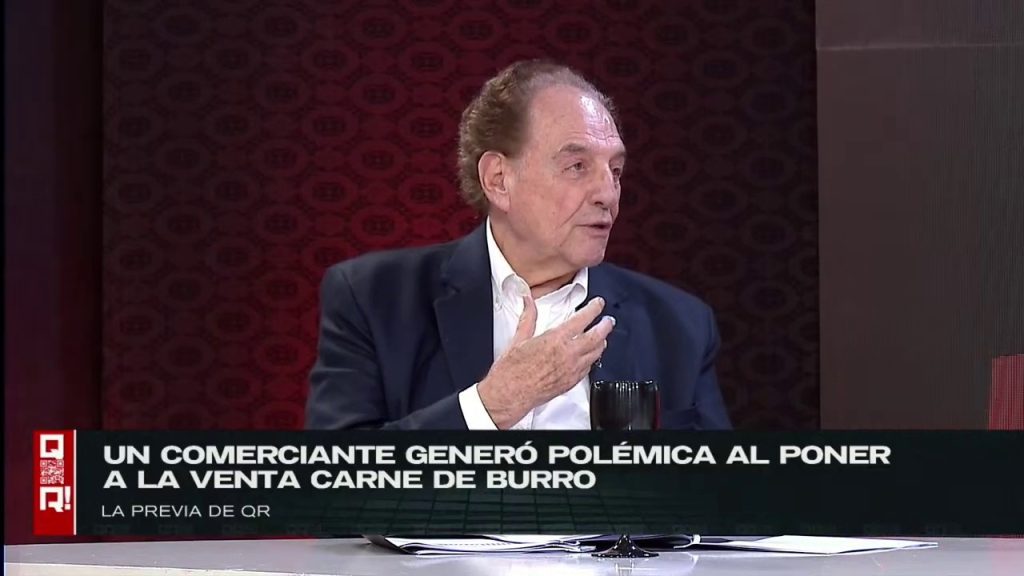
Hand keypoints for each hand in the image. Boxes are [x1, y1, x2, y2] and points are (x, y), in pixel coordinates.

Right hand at [477, 296, 615, 428]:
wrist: (510, 395)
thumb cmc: (512, 371)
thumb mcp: (518, 339)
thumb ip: (528, 318)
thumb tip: (528, 302)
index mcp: (555, 339)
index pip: (582, 319)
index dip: (593, 309)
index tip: (598, 304)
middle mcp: (567, 354)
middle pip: (596, 336)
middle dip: (605, 325)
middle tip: (608, 320)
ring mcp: (572, 370)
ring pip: (596, 353)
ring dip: (602, 342)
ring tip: (603, 337)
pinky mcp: (571, 382)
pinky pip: (588, 368)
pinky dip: (592, 359)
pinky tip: (590, 357)